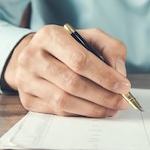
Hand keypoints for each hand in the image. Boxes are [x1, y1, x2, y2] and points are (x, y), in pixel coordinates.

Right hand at [3, 25, 131, 116]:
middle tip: (121, 102)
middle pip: (73, 83)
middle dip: (102, 96)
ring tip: (111, 109)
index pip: (80, 60)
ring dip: (93, 108)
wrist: (35, 55)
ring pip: (64, 101)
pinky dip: (79, 113)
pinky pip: (57, 111)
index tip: (124, 86)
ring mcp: (26, 79)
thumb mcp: (90, 37)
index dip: (105, 76)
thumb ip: (111, 48)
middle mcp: (32, 57)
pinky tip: (93, 110)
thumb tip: (119, 74)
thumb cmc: (68, 46)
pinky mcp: (26, 99)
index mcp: (49, 36)